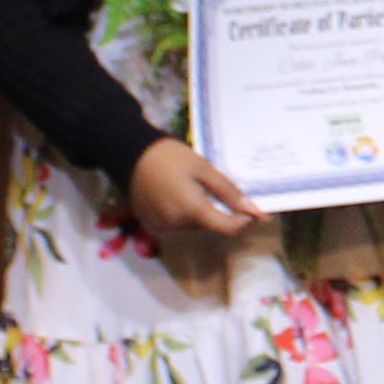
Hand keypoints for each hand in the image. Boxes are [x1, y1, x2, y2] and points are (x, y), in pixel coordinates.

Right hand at [121, 140, 262, 241]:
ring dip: (199, 213)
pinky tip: (177, 194)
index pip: (226, 228)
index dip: (242, 220)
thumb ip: (229, 192)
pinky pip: (176, 225)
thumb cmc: (170, 157)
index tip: (249, 208)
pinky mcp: (151, 225)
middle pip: (209, 226)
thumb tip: (253, 211)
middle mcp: (176, 225)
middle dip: (217, 211)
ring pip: (193, 226)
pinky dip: (183, 214)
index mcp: (192, 210)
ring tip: (191, 187)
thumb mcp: (204, 169)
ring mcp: (162, 227)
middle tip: (212, 187)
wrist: (129, 154)